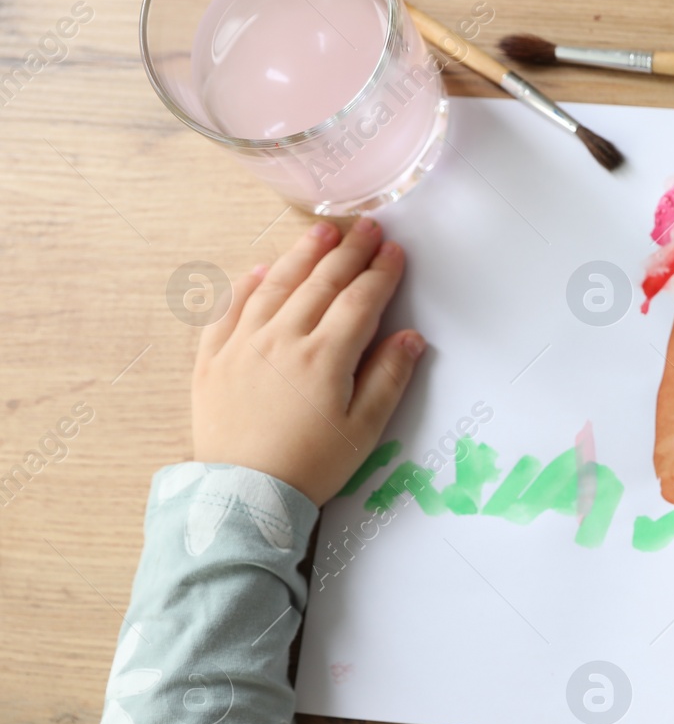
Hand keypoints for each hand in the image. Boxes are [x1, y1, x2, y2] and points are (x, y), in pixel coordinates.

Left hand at [192, 219, 424, 505]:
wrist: (243, 495)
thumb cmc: (310, 467)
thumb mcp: (363, 430)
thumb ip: (388, 379)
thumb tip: (410, 338)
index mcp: (324, 358)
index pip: (360, 301)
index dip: (381, 274)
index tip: (395, 253)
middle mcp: (282, 340)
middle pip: (320, 283)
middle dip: (349, 252)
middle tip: (367, 227)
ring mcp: (242, 345)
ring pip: (274, 285)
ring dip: (301, 255)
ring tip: (321, 234)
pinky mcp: (212, 359)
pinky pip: (227, 310)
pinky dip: (245, 285)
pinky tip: (259, 269)